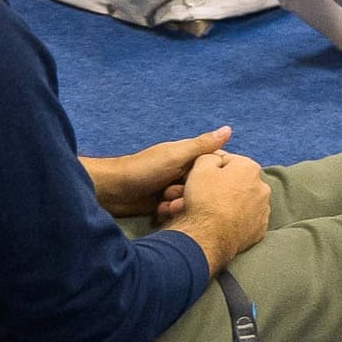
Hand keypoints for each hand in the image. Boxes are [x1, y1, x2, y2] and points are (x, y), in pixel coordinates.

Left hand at [84, 126, 230, 219]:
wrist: (112, 191)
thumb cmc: (144, 169)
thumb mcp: (176, 155)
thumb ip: (202, 145)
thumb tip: (229, 129)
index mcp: (190, 158)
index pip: (215, 165)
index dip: (218, 175)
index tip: (217, 184)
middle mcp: (184, 173)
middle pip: (206, 186)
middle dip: (197, 193)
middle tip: (180, 194)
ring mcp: (173, 189)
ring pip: (192, 200)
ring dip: (182, 204)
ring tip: (169, 205)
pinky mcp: (164, 205)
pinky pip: (178, 210)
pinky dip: (172, 212)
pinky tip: (162, 212)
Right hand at [166, 149, 272, 273]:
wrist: (209, 236)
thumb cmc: (205, 200)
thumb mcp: (200, 168)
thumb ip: (209, 157)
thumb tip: (214, 159)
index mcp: (250, 168)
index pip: (226, 161)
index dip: (208, 168)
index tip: (197, 177)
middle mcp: (262, 187)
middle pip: (233, 183)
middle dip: (216, 188)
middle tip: (198, 196)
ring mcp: (262, 210)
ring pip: (238, 202)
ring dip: (224, 204)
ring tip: (204, 211)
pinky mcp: (259, 229)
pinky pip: (243, 220)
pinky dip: (232, 220)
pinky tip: (217, 223)